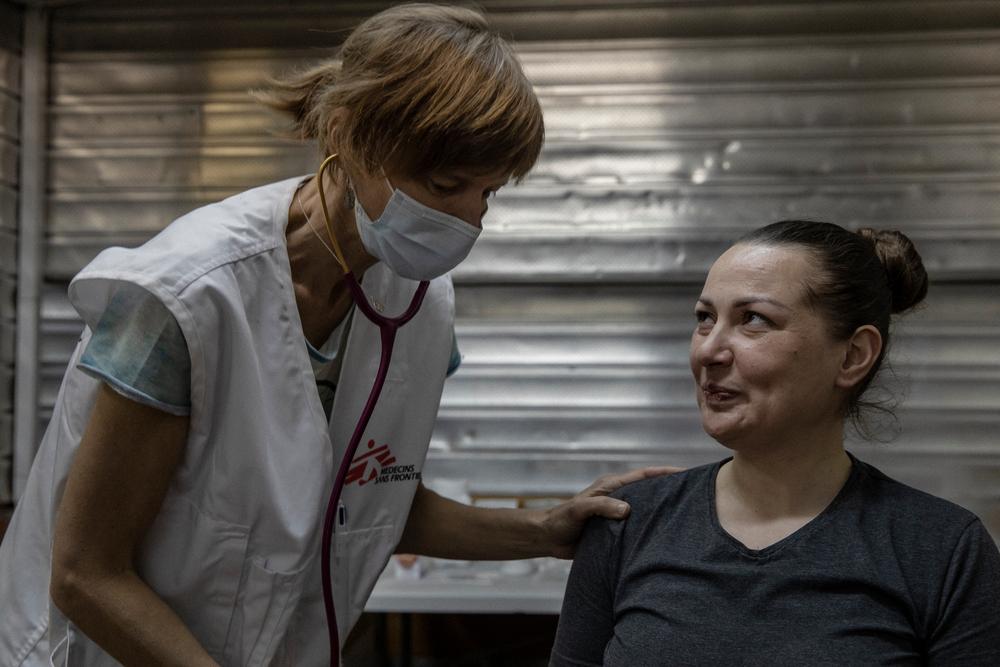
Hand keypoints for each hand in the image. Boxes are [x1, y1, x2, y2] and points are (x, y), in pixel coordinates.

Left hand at [540, 466, 681, 558]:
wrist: (549, 538)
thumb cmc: (561, 520)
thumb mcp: (580, 510)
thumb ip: (602, 507)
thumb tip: (628, 510)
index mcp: (612, 487)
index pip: (643, 476)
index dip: (664, 473)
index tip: (685, 472)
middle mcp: (618, 498)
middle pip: (649, 491)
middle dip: (670, 490)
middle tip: (695, 494)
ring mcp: (617, 514)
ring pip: (646, 510)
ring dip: (662, 511)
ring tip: (687, 517)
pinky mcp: (616, 532)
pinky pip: (638, 528)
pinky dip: (650, 530)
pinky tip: (664, 539)